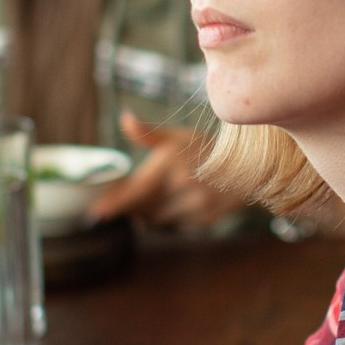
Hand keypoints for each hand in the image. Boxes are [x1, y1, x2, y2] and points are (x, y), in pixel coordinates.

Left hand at [87, 112, 238, 229]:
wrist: (250, 167)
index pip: (136, 190)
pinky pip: (174, 224)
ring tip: (153, 196)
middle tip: (119, 201)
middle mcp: (183, 186)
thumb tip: (125, 119)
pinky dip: (166, 217)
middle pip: (142, 207)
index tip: (95, 213)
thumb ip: (148, 134)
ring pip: (156, 219)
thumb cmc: (206, 148)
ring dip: (146, 213)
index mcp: (171, 163)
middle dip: (129, 205)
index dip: (114, 204)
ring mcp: (195, 205)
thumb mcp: (177, 135)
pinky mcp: (204, 219)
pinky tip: (171, 203)